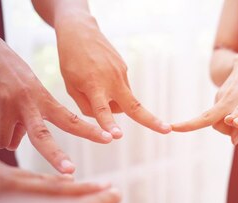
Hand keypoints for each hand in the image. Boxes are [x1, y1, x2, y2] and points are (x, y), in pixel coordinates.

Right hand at [0, 29, 112, 172]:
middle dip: (57, 157)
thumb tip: (16, 143)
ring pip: (4, 142)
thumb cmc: (8, 73)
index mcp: (42, 98)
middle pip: (42, 137)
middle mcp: (26, 101)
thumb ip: (29, 118)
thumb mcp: (27, 91)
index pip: (70, 119)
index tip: (108, 139)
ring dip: (1, 136)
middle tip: (71, 171)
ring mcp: (4, 103)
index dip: (89, 131)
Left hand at [54, 14, 169, 137]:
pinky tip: (99, 76)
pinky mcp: (124, 68)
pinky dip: (112, 90)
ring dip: (115, 103)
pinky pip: (121, 88)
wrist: (80, 31)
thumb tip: (105, 118)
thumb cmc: (70, 61)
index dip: (109, 123)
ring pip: (123, 100)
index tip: (117, 136)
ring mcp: (121, 73)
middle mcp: (111, 80)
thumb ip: (86, 106)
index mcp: (93, 86)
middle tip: (167, 130)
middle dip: (151, 120)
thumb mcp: (70, 86)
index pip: (102, 109)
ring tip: (94, 86)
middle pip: (134, 106)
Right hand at [172, 51, 237, 144]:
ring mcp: (221, 97)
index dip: (237, 117)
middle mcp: (231, 98)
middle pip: (209, 116)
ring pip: (215, 123)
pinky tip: (235, 114)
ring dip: (224, 129)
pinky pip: (217, 118)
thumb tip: (233, 142)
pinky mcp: (217, 97)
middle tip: (173, 128)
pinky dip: (224, 123)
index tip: (230, 120)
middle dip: (190, 124)